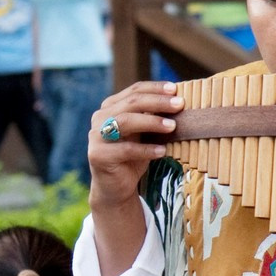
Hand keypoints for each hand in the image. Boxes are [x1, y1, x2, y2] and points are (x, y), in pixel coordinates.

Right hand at [87, 81, 182, 212]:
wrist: (116, 187)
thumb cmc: (134, 157)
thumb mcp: (145, 133)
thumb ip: (153, 117)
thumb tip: (179, 101)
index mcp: (111, 107)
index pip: (134, 90)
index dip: (155, 88)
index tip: (175, 89)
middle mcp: (100, 117)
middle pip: (131, 102)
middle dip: (157, 102)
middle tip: (179, 104)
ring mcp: (96, 136)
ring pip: (125, 122)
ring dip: (151, 122)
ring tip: (172, 127)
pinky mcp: (98, 155)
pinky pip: (125, 149)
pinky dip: (146, 150)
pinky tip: (162, 151)